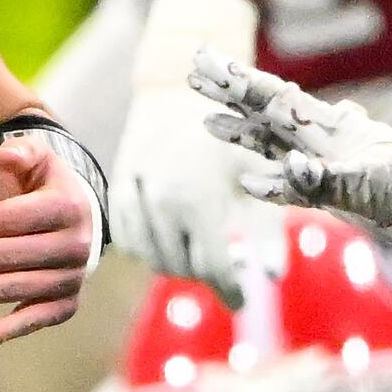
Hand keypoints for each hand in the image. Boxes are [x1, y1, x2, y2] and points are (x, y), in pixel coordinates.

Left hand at [0, 130, 97, 348]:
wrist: (76, 221)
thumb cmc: (43, 189)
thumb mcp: (37, 160)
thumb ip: (21, 152)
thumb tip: (4, 156)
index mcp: (68, 208)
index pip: (12, 218)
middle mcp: (75, 247)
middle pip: (10, 254)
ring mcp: (71, 278)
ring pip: (16, 289)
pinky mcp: (65, 304)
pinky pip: (36, 320)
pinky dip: (8, 331)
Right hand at [109, 0, 266, 293]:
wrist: (177, 90)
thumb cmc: (229, 133)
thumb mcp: (257, 175)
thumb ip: (268, 231)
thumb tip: (274, 279)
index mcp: (198, 198)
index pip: (213, 268)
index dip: (231, 291)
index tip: (243, 300)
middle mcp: (161, 202)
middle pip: (183, 268)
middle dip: (208, 274)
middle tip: (227, 270)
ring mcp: (133, 198)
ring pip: (154, 259)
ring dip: (180, 264)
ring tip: (202, 253)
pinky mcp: (116, 192)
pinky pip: (129, 243)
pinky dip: (150, 249)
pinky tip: (172, 239)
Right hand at [189, 54, 391, 255]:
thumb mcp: (373, 185)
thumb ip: (327, 179)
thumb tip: (290, 168)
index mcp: (327, 128)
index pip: (272, 98)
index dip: (237, 80)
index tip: (205, 58)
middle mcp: (321, 139)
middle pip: (265, 110)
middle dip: (229, 92)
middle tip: (192, 71)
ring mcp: (325, 162)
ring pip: (271, 143)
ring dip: (240, 132)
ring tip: (205, 121)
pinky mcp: (331, 190)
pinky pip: (288, 182)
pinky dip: (266, 179)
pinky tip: (247, 181)